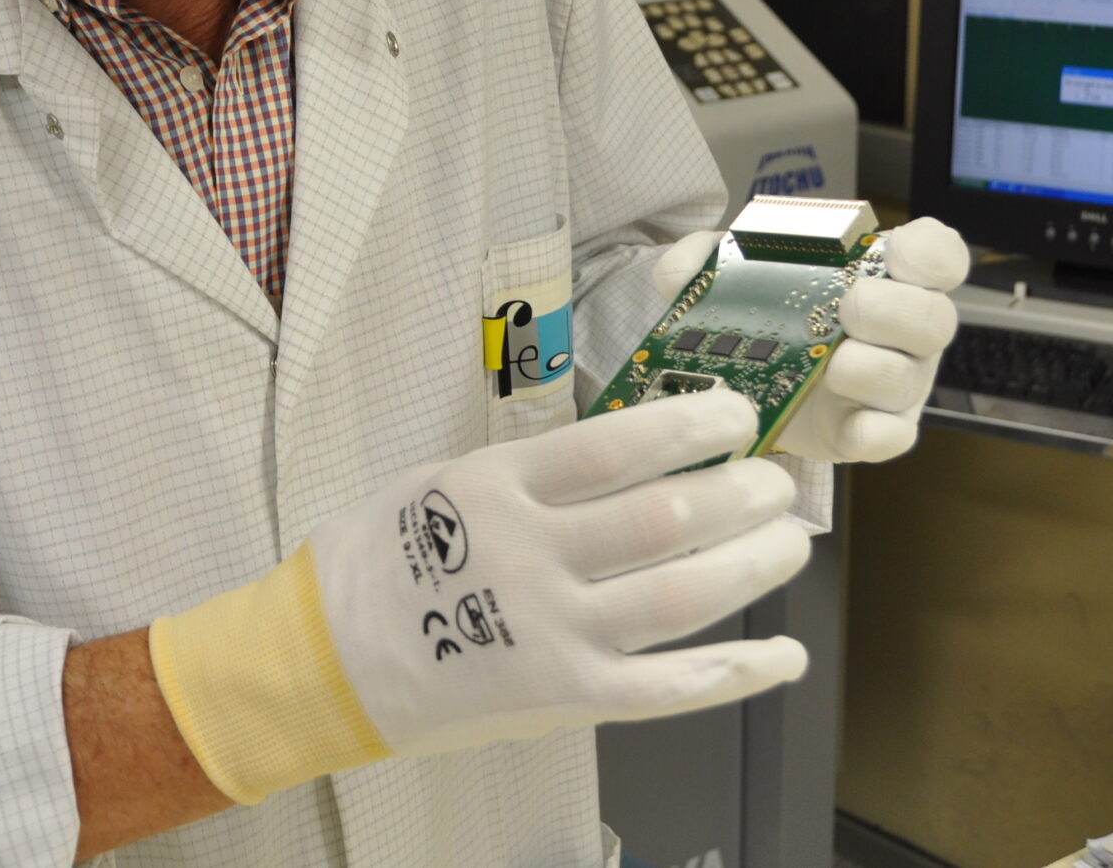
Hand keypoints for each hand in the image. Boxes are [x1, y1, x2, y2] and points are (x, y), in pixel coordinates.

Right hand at [148, 391, 810, 803]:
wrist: (323, 659)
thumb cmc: (381, 560)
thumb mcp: (444, 483)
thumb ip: (531, 474)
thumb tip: (632, 452)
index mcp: (496, 488)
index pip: (618, 445)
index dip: (691, 426)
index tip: (736, 414)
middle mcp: (530, 557)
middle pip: (666, 518)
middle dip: (740, 495)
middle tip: (776, 481)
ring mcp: (552, 632)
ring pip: (683, 595)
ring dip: (754, 566)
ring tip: (789, 543)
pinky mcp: (566, 697)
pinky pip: (671, 687)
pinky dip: (739, 672)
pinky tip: (784, 654)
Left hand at [652, 216, 969, 462]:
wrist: (751, 381)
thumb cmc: (763, 316)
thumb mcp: (732, 273)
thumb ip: (705, 257)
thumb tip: (681, 268)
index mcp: (884, 277)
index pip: (937, 255)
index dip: (929, 254)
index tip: (898, 254)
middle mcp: (902, 329)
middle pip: (934, 317)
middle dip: (895, 310)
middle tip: (849, 308)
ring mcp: (895, 383)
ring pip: (910, 377)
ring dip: (873, 369)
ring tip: (832, 366)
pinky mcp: (874, 431)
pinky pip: (893, 436)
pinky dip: (873, 432)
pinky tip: (847, 423)